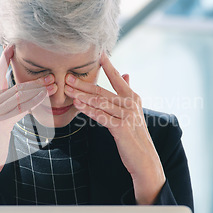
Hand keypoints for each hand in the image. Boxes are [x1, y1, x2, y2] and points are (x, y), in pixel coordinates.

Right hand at [0, 45, 54, 203]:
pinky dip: (33, 103)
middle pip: (15, 84)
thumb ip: (5, 103)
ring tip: (54, 86)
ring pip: (20, 95)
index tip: (14, 46)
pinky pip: (20, 109)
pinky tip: (43, 99)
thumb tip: (20, 92)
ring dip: (39, 90)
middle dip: (35, 79)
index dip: (5, 58)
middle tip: (51, 74)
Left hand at [64, 53, 165, 203]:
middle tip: (68, 76)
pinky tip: (78, 105)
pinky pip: (101, 117)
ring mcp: (127, 115)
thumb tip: (127, 74)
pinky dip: (89, 110)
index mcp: (132, 97)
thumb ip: (128, 91)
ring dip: (82, 95)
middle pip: (102, 90)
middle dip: (83, 83)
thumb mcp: (133, 110)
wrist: (144, 159)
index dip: (107, 65)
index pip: (116, 78)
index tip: (97, 53)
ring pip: (100, 102)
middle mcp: (131, 104)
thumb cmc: (135, 134)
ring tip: (67, 90)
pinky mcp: (121, 128)